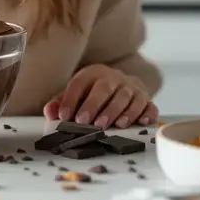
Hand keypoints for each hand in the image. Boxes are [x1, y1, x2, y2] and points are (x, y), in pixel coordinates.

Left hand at [43, 64, 157, 128]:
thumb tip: (50, 112)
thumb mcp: (77, 94)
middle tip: (87, 122)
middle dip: (96, 105)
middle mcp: (114, 78)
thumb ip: (61, 102)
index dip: (70, 99)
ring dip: (120, 112)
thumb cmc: (95, 93)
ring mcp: (132, 88)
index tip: (64, 116)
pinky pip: (149, 105)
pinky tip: (142, 122)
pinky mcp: (146, 99)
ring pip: (128, 97)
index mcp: (93, 73)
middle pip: (105, 89)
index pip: (80, 83)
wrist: (122, 85)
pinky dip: (147, 113)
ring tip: (114, 126)